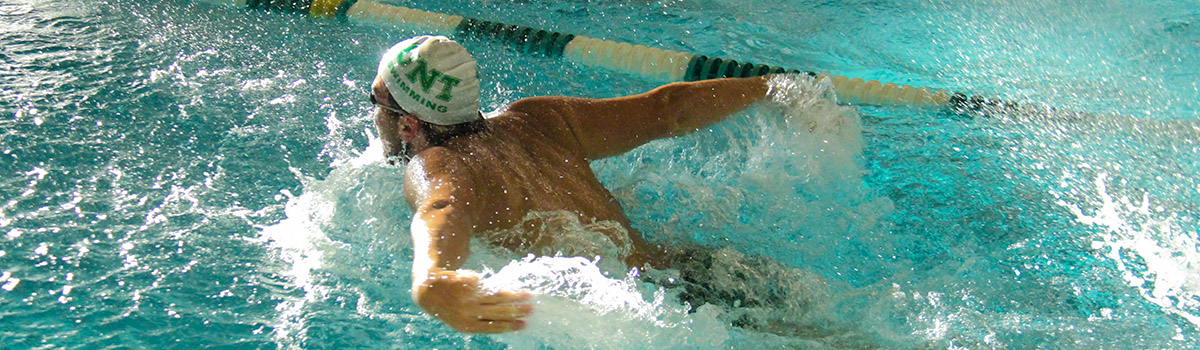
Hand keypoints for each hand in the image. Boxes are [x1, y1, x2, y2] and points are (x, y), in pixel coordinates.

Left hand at [413, 270, 533, 332]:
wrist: (428, 289)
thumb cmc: (449, 306)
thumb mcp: (462, 318)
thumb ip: (481, 319)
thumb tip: (509, 320)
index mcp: (466, 326)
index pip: (493, 326)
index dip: (510, 325)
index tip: (525, 324)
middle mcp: (466, 312)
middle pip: (497, 311)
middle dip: (517, 310)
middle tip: (531, 308)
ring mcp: (466, 296)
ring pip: (495, 296)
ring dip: (514, 296)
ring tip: (527, 295)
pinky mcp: (466, 282)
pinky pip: (485, 284)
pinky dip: (498, 286)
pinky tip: (512, 288)